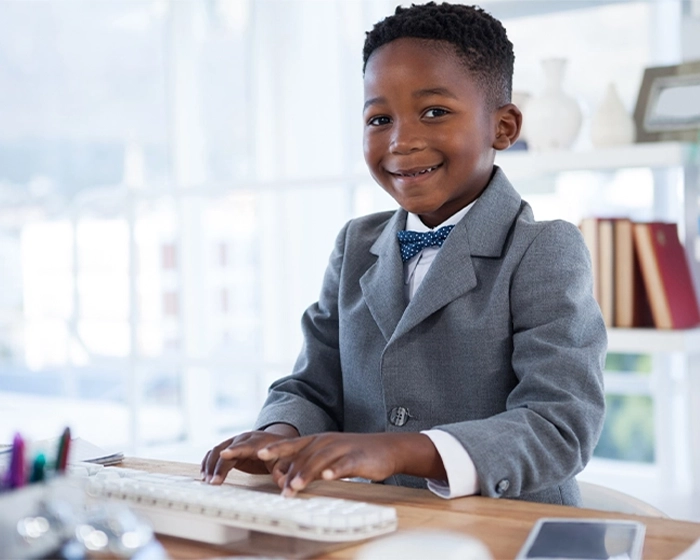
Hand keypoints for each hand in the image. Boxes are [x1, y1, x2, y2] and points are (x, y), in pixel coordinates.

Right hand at [201, 424, 299, 483]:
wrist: (275, 441)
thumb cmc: (281, 453)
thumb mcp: (285, 459)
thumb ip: (282, 468)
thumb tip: (280, 479)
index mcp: (259, 440)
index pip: (246, 445)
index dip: (235, 450)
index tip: (225, 455)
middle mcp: (244, 438)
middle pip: (226, 449)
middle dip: (218, 465)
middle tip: (213, 482)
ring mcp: (234, 441)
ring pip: (217, 450)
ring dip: (210, 465)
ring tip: (207, 481)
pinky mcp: (228, 447)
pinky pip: (214, 453)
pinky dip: (207, 463)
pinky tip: (204, 474)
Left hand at [257, 432, 414, 496]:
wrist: (386, 448)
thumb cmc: (353, 454)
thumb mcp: (327, 456)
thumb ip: (308, 464)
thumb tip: (286, 479)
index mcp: (317, 441)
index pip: (291, 444)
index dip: (275, 449)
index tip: (258, 455)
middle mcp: (326, 442)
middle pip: (303, 455)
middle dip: (289, 471)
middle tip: (279, 488)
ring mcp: (342, 448)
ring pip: (321, 460)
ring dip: (307, 473)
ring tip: (296, 486)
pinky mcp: (357, 457)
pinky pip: (345, 463)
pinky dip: (336, 470)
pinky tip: (329, 477)